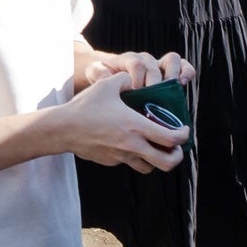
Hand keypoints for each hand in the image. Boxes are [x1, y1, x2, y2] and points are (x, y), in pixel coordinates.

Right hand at [57, 77, 186, 171]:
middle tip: (176, 147)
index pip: (171, 138)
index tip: (183, 129)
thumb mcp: (106, 85)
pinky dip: (136, 157)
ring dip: (157, 160)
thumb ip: (125, 79)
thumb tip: (133, 78)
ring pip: (150, 167)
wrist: (63, 129)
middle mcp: (133, 145)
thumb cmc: (85, 106)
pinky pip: (130, 163)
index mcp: (136, 126)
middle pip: (167, 162)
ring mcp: (122, 156)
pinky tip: (130, 144)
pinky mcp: (112, 161)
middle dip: (177, 157)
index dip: (183, 135)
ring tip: (155, 148)